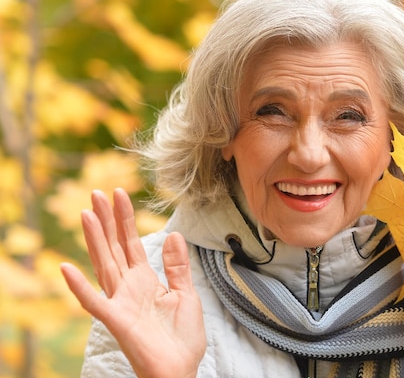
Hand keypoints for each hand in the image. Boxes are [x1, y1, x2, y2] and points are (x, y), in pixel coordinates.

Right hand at [61, 189, 205, 377]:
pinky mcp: (116, 321)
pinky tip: (66, 268)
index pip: (131, 243)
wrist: (181, 370)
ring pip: (104, 265)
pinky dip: (79, 287)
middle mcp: (128, 288)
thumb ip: (178, 267)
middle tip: (96, 193)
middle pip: (114, 248)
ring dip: (95, 240)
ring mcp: (120, 303)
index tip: (119, 194)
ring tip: (86, 213)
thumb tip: (174, 235)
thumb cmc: (182, 338)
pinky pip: (94, 303)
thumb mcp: (186, 295)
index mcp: (145, 281)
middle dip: (106, 221)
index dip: (125, 219)